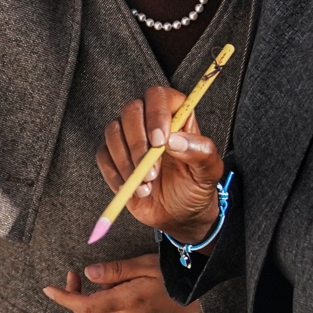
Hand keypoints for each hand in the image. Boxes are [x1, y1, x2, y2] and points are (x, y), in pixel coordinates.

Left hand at [42, 254, 203, 312]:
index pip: (85, 306)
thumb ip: (116, 271)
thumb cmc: (178, 273)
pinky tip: (121, 298)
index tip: (48, 290)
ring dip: (94, 308)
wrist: (207, 295)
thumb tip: (88, 274)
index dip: (64, 299)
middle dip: (76, 299)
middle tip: (75, 277)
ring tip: (103, 286)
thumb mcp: (146, 264)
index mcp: (129, 301)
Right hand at [96, 85, 225, 243]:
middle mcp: (150, 122)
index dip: (156, 114)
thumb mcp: (208, 172)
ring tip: (146, 186)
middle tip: (152, 172)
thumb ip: (200, 152)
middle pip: (131, 111)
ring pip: (113, 131)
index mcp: (176, 117)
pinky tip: (132, 188)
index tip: (160, 142)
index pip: (159, 97)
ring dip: (126, 161)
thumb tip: (175, 140)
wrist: (178, 215)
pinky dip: (114, 173)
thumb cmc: (195, 187)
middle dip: (138, 143)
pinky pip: (103, 155)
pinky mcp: (113, 157)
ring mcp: (129, 138)